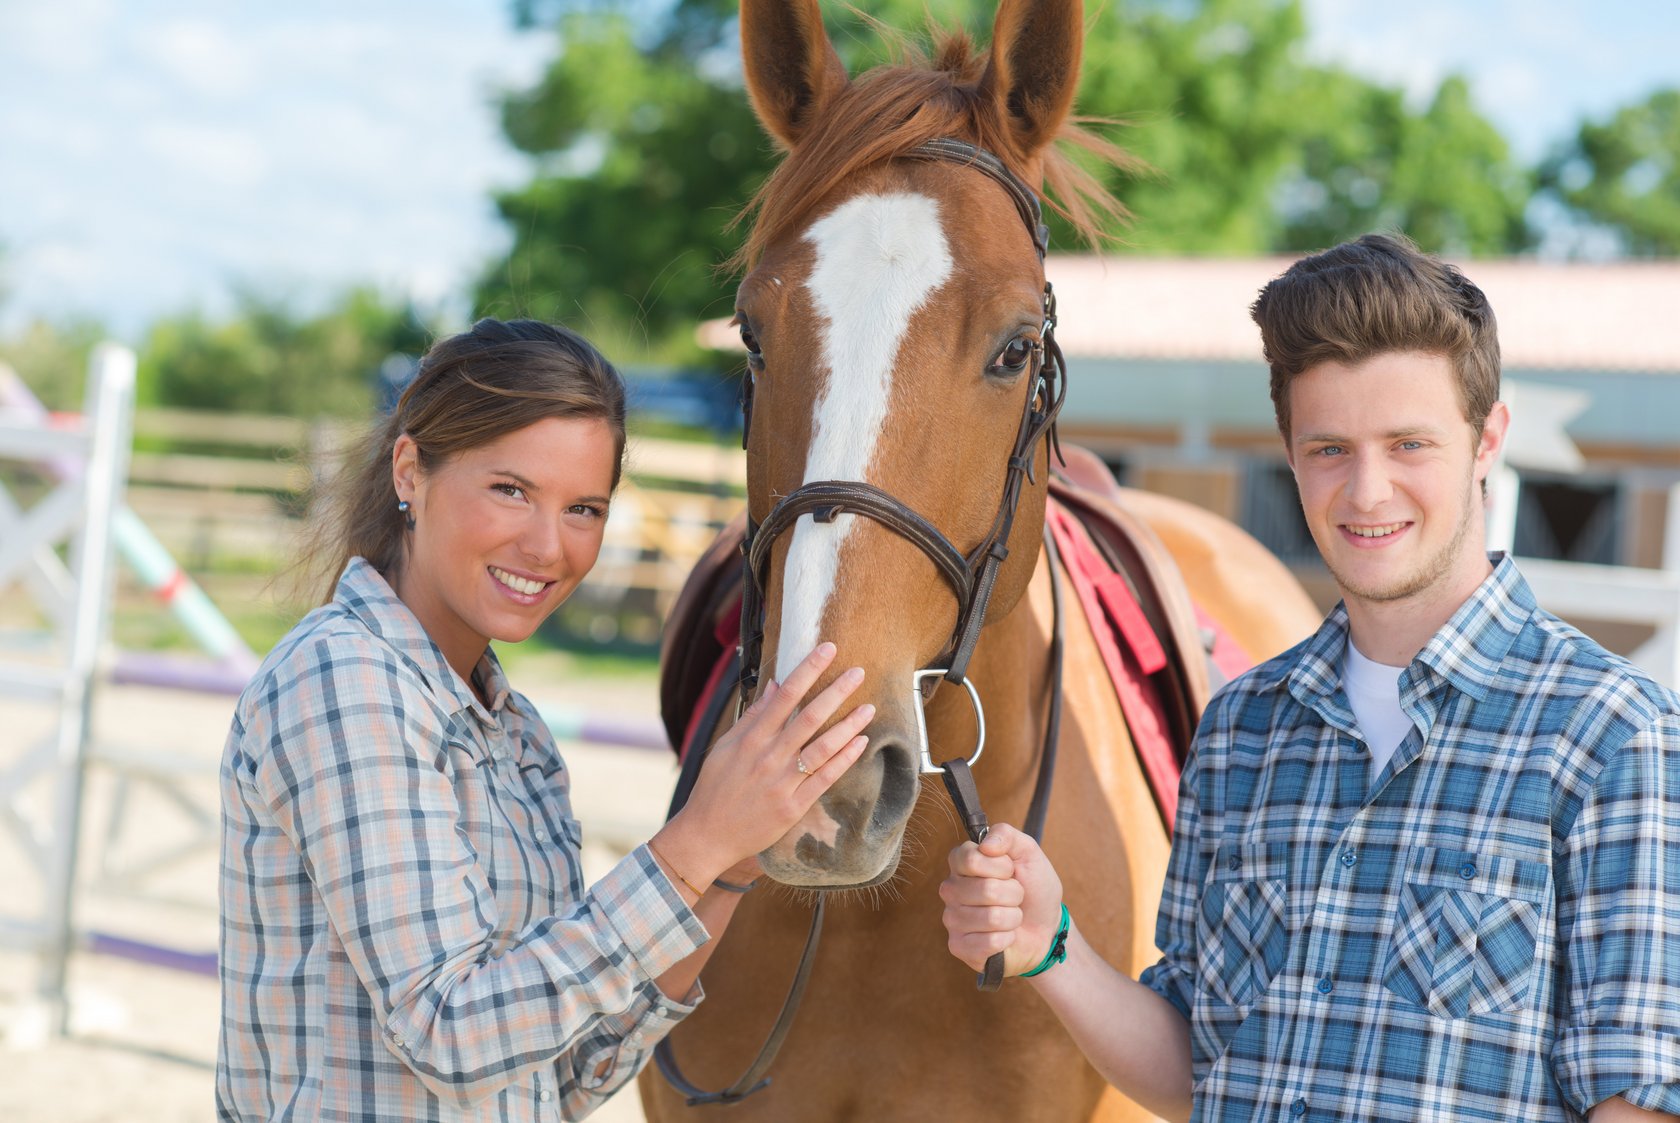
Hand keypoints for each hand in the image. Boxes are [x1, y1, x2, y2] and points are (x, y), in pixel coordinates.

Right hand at [656, 642, 872, 883]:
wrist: (707, 835)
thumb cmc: (715, 789)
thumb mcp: (725, 748)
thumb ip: (753, 718)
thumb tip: (775, 686)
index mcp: (751, 739)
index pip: (785, 696)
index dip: (807, 670)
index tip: (827, 650)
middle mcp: (769, 757)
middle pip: (809, 717)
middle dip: (836, 691)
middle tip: (859, 672)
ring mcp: (783, 782)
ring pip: (822, 747)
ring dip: (848, 725)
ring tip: (869, 708)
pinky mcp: (794, 806)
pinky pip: (825, 778)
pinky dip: (845, 759)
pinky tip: (861, 743)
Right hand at [940, 823, 1063, 975]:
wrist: (1046, 928)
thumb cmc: (1034, 889)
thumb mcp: (1028, 853)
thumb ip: (1006, 835)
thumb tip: (986, 846)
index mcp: (962, 863)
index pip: (970, 859)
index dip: (1000, 866)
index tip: (1011, 870)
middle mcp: (951, 889)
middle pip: (986, 889)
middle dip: (1014, 894)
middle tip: (1016, 897)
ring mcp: (952, 918)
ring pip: (991, 917)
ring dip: (1013, 917)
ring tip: (1011, 916)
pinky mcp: (958, 946)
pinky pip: (988, 942)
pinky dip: (1007, 938)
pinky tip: (1005, 937)